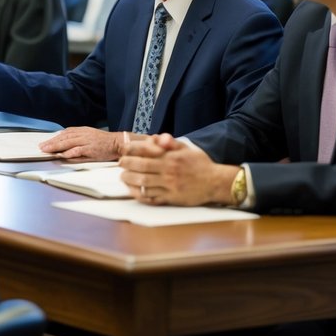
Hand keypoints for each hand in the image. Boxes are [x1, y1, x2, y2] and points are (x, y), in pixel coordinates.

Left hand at [39, 127, 122, 160]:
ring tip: (47, 150)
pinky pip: (78, 150)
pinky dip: (70, 152)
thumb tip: (66, 145)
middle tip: (42, 147)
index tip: (46, 142)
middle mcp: (82, 134)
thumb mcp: (89, 136)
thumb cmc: (104, 142)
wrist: (118, 143)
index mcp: (82, 131)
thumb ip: (78, 139)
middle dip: (51, 142)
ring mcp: (86, 141)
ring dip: (56, 147)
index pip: (64, 133)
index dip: (54, 138)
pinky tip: (63, 155)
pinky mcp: (91, 149)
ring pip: (68, 143)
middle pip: (64, 137)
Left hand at [118, 133, 237, 205]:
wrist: (215, 182)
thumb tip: (156, 137)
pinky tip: (133, 190)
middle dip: (126, 164)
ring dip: (129, 180)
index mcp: (171, 156)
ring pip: (143, 183)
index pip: (145, 151)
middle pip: (140, 167)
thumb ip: (170, 142)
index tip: (123, 150)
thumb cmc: (200, 164)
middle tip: (120, 164)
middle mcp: (169, 170)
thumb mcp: (186, 148)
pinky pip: (151, 197)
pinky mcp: (171, 198)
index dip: (131, 150)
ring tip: (123, 177)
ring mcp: (169, 186)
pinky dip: (139, 194)